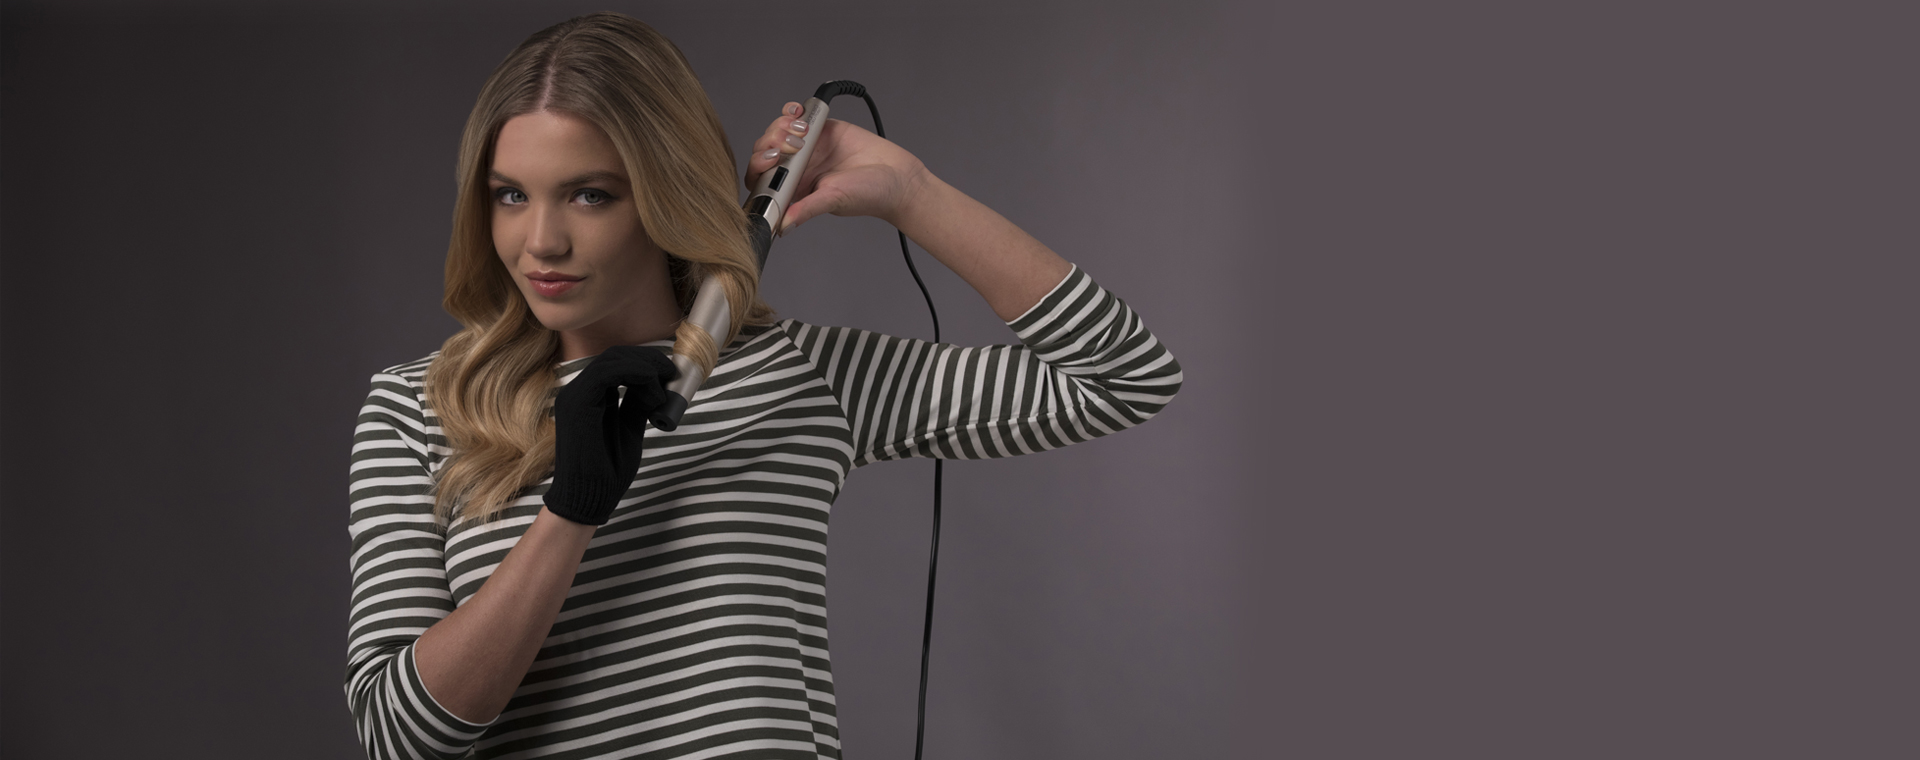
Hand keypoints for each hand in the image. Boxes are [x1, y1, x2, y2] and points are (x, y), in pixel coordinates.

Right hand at [543, 346, 676, 525]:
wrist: (590, 498)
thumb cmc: (608, 470)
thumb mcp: (629, 428)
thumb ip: (636, 405)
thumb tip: (654, 386)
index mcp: (589, 396)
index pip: (617, 363)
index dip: (646, 362)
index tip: (670, 374)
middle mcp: (577, 391)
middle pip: (615, 356)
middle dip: (648, 360)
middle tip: (672, 373)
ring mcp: (573, 396)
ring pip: (611, 360)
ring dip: (644, 366)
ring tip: (663, 385)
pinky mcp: (576, 404)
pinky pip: (605, 373)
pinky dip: (633, 372)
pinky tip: (651, 386)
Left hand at [745, 102, 932, 231]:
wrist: (895, 175)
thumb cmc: (868, 195)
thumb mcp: (833, 201)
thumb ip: (806, 209)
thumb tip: (782, 226)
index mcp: (794, 189)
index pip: (762, 179)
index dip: (759, 167)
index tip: (772, 160)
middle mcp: (795, 168)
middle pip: (765, 151)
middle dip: (771, 143)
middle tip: (792, 144)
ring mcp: (805, 147)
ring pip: (777, 131)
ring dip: (781, 126)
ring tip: (802, 131)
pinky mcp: (818, 128)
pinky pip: (795, 116)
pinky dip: (791, 111)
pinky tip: (799, 113)